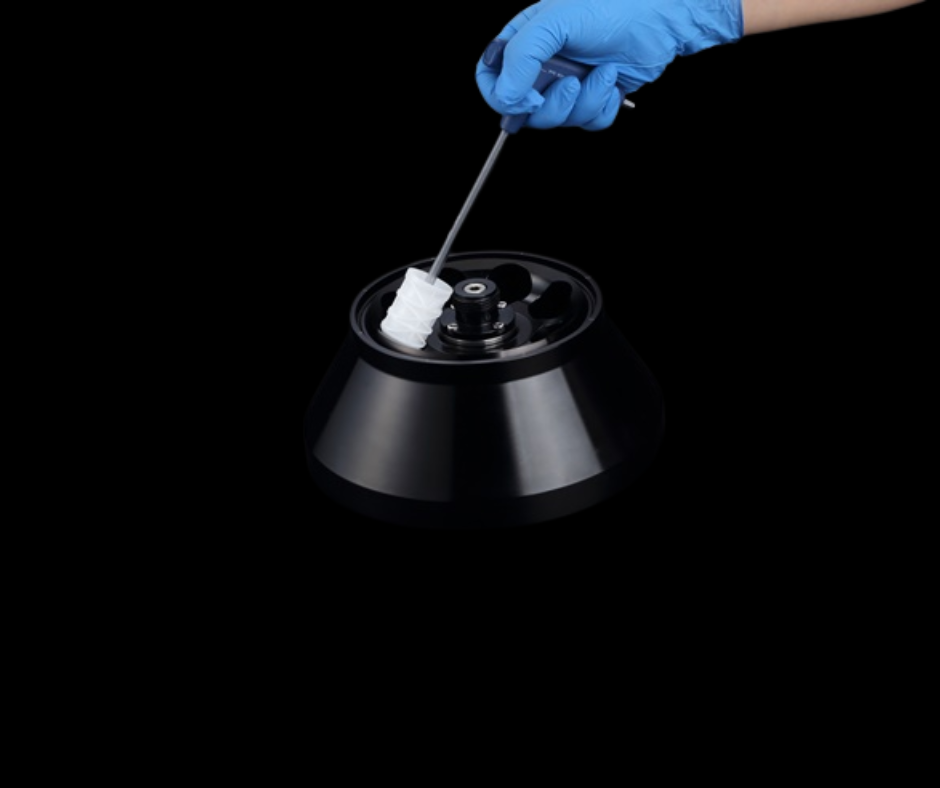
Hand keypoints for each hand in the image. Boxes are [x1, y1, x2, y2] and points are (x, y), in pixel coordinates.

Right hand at [475, 0, 742, 130]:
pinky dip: (601, 107)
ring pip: (557, 120)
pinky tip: (613, 80)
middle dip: (551, 104)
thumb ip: (520, 58)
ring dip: (582, 103)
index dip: (500, 95)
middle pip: (523, 109)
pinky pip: (585, 122)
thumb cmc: (610, 6)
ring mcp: (567, 83)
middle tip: (572, 83)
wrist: (659, 17)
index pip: (490, 77)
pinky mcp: (593, 97)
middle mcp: (543, 64)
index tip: (525, 99)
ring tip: (602, 72)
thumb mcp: (554, 22)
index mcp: (524, 40)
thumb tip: (505, 98)